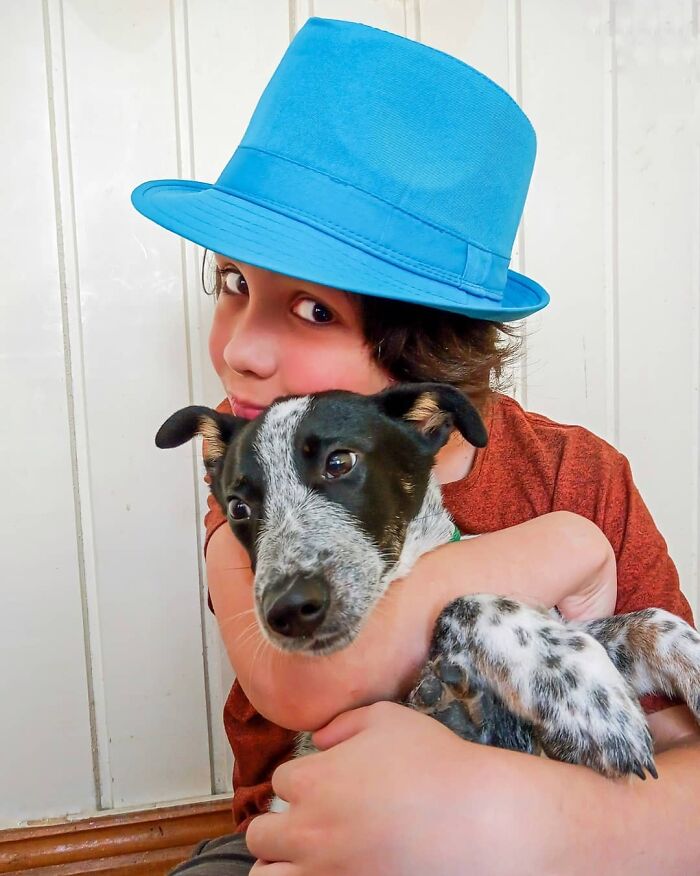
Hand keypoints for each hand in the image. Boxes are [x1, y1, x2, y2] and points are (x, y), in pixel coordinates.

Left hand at [245, 701, 587, 874]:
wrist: (478, 819)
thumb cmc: (435, 763)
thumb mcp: (388, 719)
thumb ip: (343, 723)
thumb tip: (319, 740)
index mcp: (314, 780)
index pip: (279, 781)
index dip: (302, 779)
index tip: (324, 782)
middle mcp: (309, 830)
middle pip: (259, 834)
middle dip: (277, 826)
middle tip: (306, 824)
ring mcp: (326, 872)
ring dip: (279, 864)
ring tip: (305, 857)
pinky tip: (328, 871)